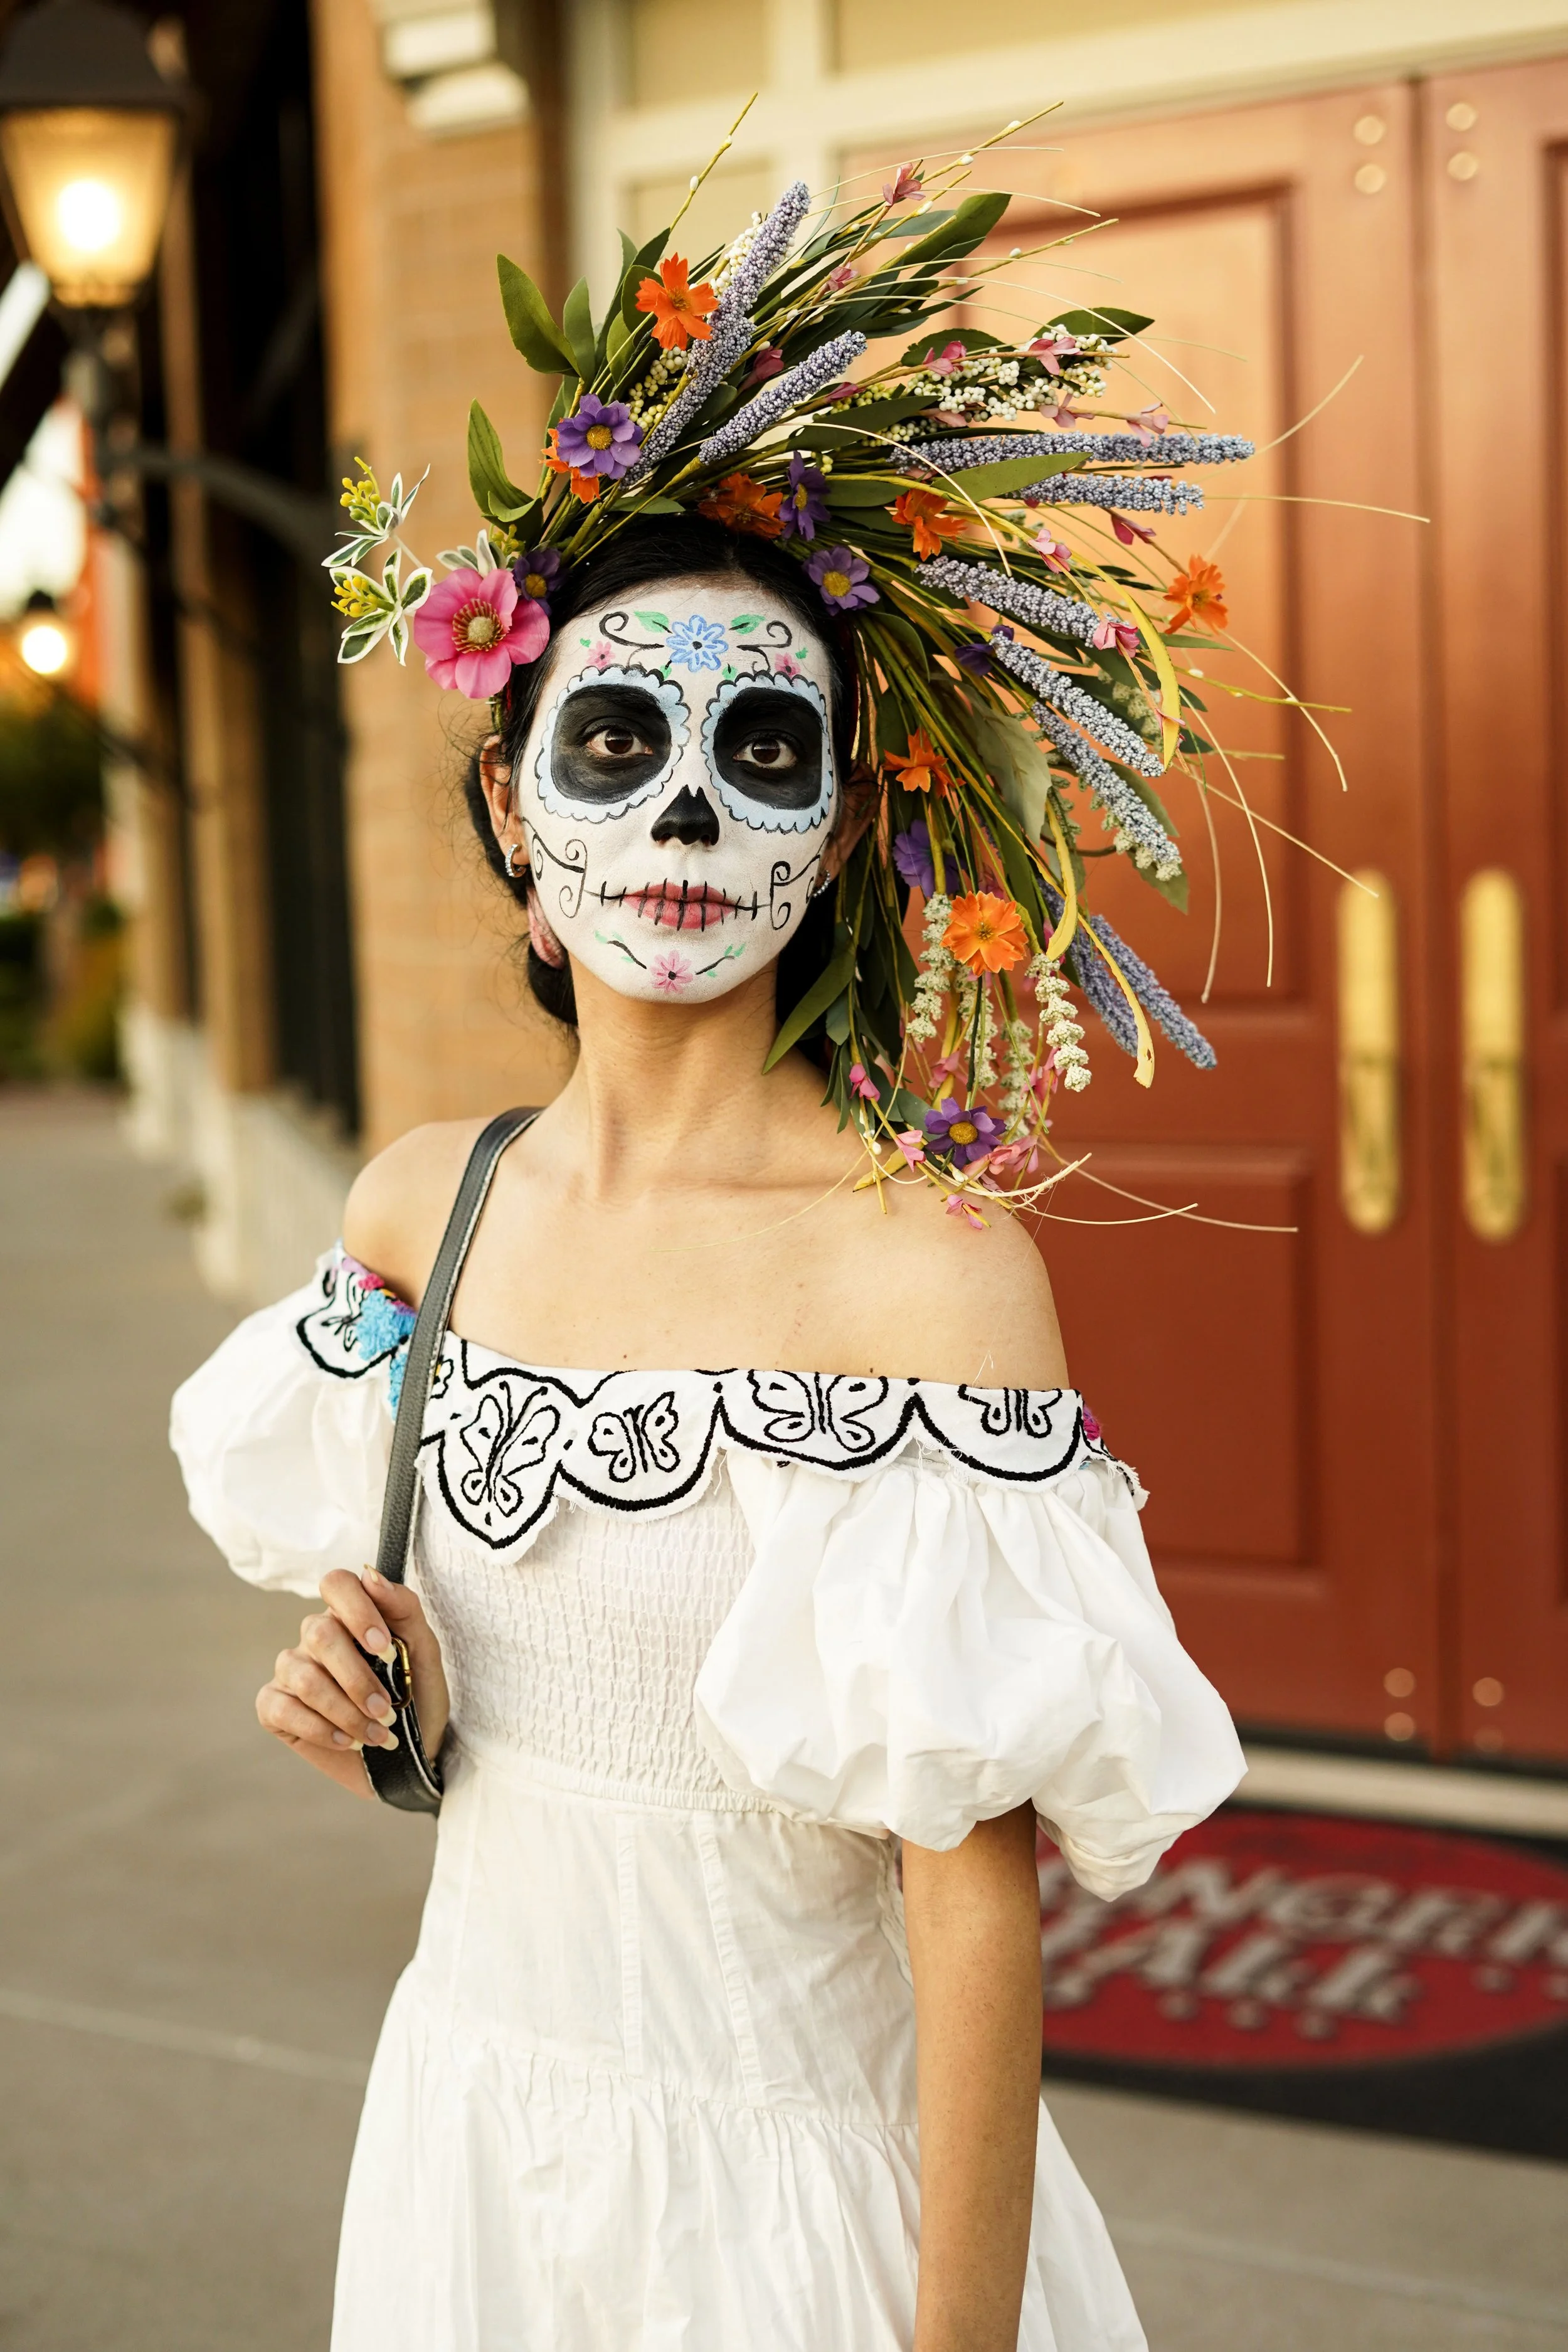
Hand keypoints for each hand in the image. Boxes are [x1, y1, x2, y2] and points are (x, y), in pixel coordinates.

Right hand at [256, 1568, 449, 1795]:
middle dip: (358, 1678)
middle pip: (319, 1633)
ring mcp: (291, 1670)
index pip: (337, 1583)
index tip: (385, 1648)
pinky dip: (321, 1730)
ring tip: (377, 1735)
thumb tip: (370, 1574)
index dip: (357, 1611)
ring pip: (304, 1676)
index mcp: (350, 1616)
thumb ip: (403, 1609)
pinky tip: (348, 1742)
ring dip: (346, 1712)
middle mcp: (315, 1637)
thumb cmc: (417, 1699)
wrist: (411, 1757)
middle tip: (387, 1709)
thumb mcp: (423, 1654)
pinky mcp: (273, 1707)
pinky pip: (283, 1709)